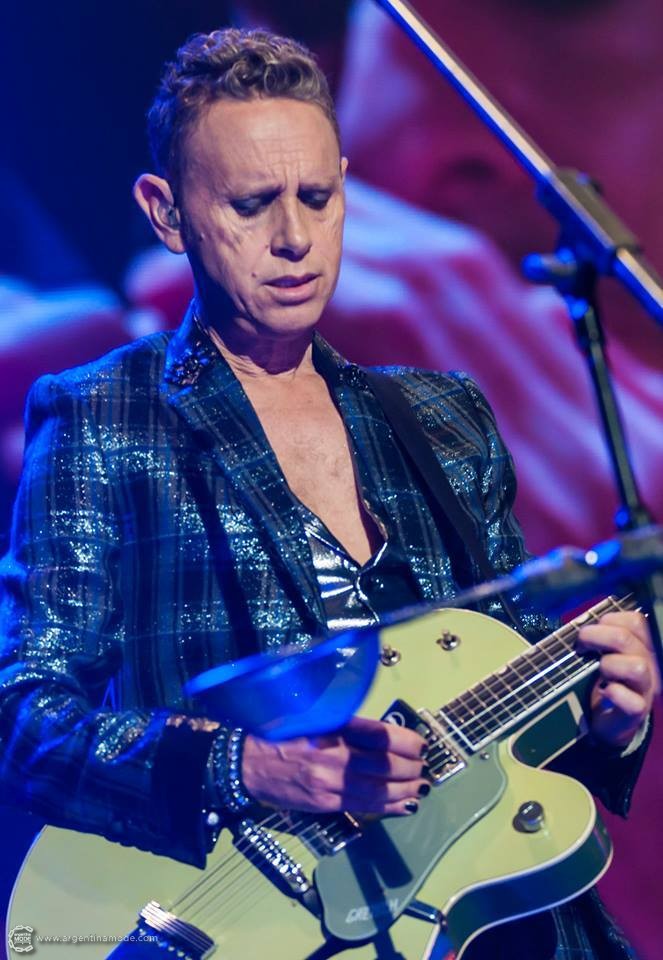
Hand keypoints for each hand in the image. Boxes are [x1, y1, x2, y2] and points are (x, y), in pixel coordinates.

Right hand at [241, 716, 427, 815]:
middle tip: (424, 767)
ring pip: (377, 789)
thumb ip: (346, 724)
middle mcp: (332, 753)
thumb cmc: (282, 733)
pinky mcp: (323, 803)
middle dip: (410, 768)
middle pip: (384, 763)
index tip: (420, 745)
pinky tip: (403, 805)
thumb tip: (383, 735)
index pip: (379, 734)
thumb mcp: (313, 716)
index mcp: (331, 726)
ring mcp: (328, 781)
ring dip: (405, 790)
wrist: (246, 762)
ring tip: (420, 788)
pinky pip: (362, 805)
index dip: (406, 742)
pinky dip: (387, 806)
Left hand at [577, 610, 659, 747]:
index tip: (590, 628)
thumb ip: (601, 637)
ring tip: (598, 671)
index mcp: (641, 646)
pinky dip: (615, 693)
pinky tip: (603, 691)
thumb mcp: (605, 654)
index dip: (610, 619)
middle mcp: (648, 664)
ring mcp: (645, 689)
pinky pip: (632, 701)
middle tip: (581, 644)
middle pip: (627, 639)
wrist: (610, 719)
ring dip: (609, 664)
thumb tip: (582, 623)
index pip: (636, 621)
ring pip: (636, 667)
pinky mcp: (637, 711)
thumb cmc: (605, 679)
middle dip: (596, 636)